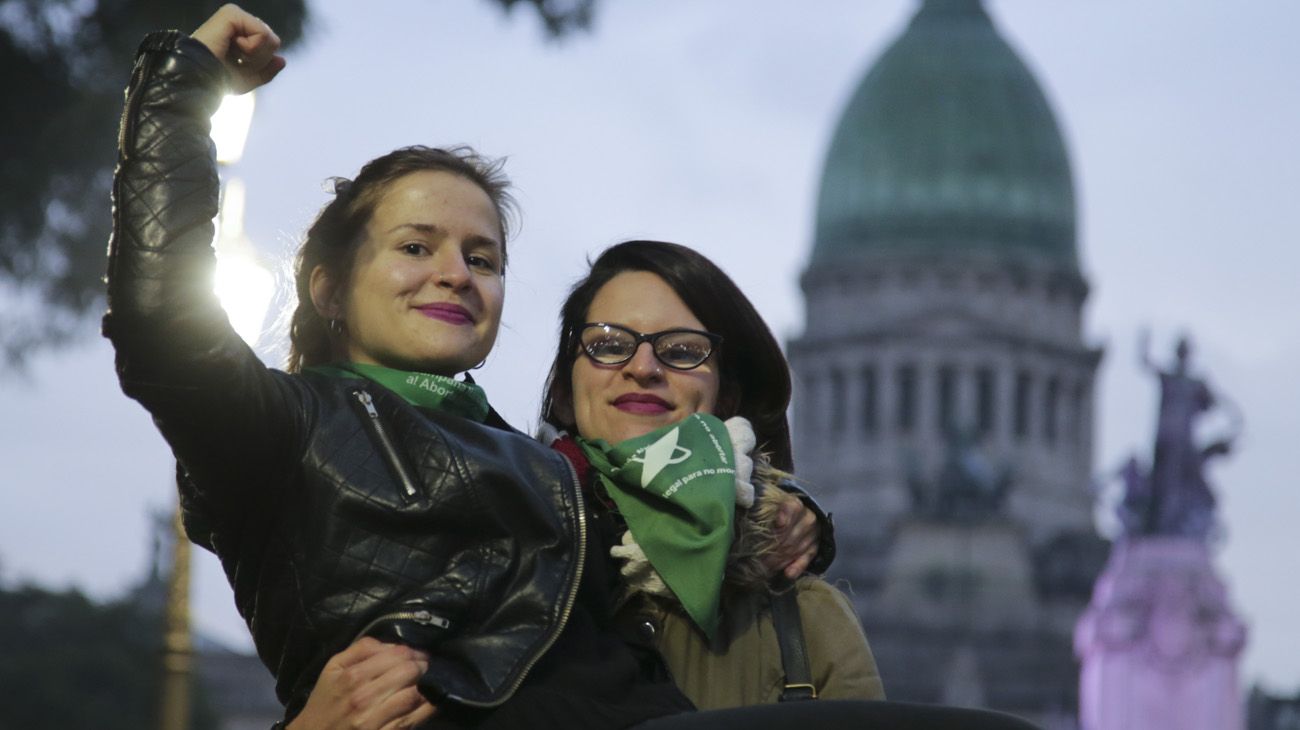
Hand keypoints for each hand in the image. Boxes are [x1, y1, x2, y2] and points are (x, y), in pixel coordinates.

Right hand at [192, 3, 284, 92]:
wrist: (199, 79)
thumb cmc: (218, 81)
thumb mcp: (248, 79)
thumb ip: (266, 71)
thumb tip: (282, 60)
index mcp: (240, 35)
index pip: (270, 47)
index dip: (260, 64)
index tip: (238, 67)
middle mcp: (238, 23)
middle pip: (273, 42)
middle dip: (259, 60)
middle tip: (236, 62)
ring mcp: (235, 16)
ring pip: (270, 38)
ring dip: (255, 56)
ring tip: (233, 55)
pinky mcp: (231, 13)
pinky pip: (262, 33)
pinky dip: (252, 48)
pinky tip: (232, 47)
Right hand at [287, 637, 435, 729]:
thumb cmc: (325, 701)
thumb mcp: (333, 668)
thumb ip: (361, 649)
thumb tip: (391, 644)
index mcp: (353, 675)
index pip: (397, 654)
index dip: (414, 652)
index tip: (419, 654)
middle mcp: (364, 696)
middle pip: (409, 672)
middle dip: (423, 666)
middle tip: (426, 667)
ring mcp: (373, 718)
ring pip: (414, 694)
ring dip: (427, 685)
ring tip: (428, 682)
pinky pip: (412, 719)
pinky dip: (426, 708)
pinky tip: (430, 701)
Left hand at [763, 491, 819, 579]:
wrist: (793, 516)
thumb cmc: (773, 511)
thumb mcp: (766, 503)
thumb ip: (758, 505)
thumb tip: (745, 504)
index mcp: (794, 503)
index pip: (792, 508)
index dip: (785, 515)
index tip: (778, 524)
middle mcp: (807, 517)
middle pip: (791, 533)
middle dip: (774, 547)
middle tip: (758, 558)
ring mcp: (812, 533)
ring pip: (796, 548)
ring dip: (780, 559)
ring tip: (765, 567)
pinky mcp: (814, 547)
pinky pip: (807, 558)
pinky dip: (797, 566)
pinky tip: (788, 573)